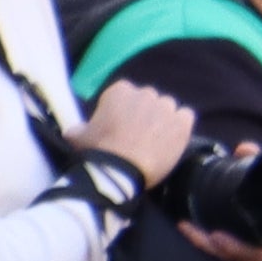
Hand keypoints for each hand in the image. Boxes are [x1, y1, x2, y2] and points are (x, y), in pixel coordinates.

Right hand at [83, 76, 201, 183]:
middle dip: (146, 114)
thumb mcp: (79, 137)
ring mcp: (165, 107)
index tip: (122, 126)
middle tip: (140, 135)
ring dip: (164, 120)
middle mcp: (145, 93)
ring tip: (157, 140)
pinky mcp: (181, 122)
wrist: (120, 170)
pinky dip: (181, 125)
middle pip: (150, 100)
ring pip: (168, 108)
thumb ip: (79, 128)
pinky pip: (186, 116)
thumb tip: (75, 130)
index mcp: (120, 91)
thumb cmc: (98, 151)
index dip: (125, 111)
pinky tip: (173, 139)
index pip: (128, 95)